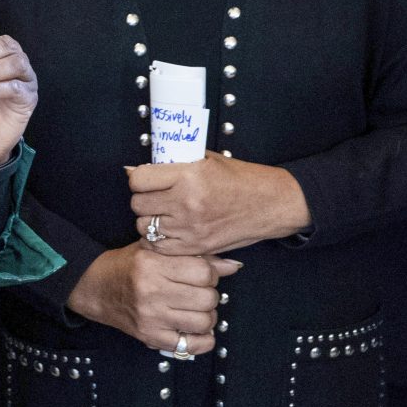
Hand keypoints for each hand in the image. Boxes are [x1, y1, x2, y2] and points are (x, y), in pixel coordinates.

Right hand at [65, 242, 241, 353]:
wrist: (94, 287)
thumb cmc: (127, 265)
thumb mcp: (155, 249)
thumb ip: (194, 255)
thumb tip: (233, 266)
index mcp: (152, 265)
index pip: (204, 272)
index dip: (210, 273)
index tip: (201, 274)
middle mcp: (151, 292)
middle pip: (207, 297)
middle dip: (209, 294)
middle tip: (198, 291)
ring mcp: (151, 317)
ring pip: (204, 321)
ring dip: (207, 316)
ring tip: (195, 309)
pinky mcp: (150, 337)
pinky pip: (192, 345)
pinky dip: (202, 340)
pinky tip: (195, 329)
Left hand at [127, 152, 309, 254]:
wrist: (271, 204)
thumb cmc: (241, 179)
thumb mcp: (206, 159)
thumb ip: (173, 163)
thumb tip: (135, 169)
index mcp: (188, 176)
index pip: (138, 179)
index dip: (138, 178)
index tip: (145, 179)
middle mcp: (187, 202)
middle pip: (138, 204)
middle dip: (142, 199)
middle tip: (154, 196)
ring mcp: (191, 228)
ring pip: (145, 227)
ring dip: (149, 220)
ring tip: (162, 213)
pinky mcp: (197, 246)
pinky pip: (159, 247)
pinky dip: (157, 239)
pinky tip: (167, 230)